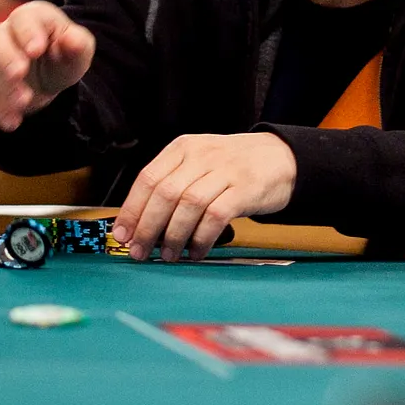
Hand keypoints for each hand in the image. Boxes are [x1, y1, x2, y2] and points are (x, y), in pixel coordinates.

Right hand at [0, 1, 94, 130]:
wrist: (51, 77)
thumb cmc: (64, 54)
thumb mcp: (79, 50)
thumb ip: (78, 43)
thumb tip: (72, 40)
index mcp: (32, 18)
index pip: (23, 18)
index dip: (27, 32)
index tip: (36, 50)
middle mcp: (7, 35)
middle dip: (5, 56)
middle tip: (19, 72)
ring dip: (5, 86)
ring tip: (24, 101)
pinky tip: (13, 122)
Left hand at [113, 132, 296, 261]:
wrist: (281, 157)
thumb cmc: (234, 167)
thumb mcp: (199, 163)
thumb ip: (173, 185)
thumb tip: (140, 224)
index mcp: (183, 148)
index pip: (148, 178)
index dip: (132, 209)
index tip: (123, 235)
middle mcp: (201, 155)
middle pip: (165, 193)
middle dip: (147, 228)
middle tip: (140, 252)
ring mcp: (225, 170)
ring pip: (188, 205)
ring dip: (174, 236)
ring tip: (170, 256)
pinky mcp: (245, 188)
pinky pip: (216, 216)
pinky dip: (202, 238)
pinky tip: (196, 251)